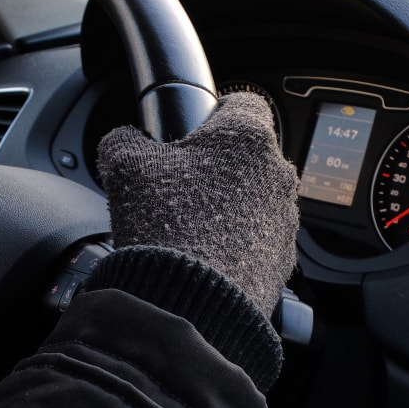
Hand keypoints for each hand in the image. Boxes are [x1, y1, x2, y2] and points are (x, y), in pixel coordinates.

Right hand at [97, 91, 299, 316]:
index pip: (244, 102)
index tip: (197, 129)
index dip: (217, 112)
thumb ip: (124, 141)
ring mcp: (285, 220)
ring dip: (232, 206)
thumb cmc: (164, 228)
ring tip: (193, 227)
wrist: (189, 304)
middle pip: (251, 155)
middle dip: (220, 165)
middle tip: (182, 186)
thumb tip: (123, 142)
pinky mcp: (283, 260)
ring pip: (258, 199)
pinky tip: (207, 257)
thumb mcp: (125, 169)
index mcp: (246, 138)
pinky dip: (239, 244)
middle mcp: (277, 174)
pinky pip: (261, 241)